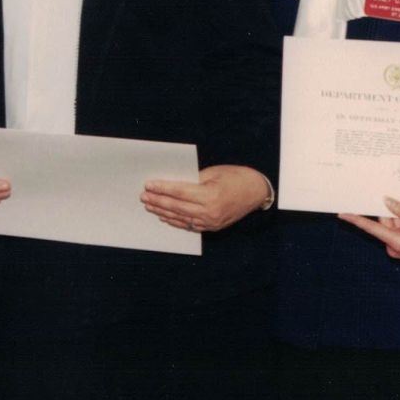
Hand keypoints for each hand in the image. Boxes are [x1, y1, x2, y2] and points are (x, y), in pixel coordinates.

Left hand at [142, 165, 269, 233]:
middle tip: (144, 197)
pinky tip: (165, 217)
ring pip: (181, 218)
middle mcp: (209, 211)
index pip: (179, 192)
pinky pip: (189, 225)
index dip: (162, 188)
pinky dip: (176, 221)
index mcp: (210, 195)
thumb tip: (172, 184)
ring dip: (163, 212)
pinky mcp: (213, 227)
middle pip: (177, 207)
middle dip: (158, 201)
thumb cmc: (236, 177)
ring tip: (149, 206)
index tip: (148, 185)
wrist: (256, 192)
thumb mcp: (213, 172)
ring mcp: (211, 221)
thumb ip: (193, 180)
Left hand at [337, 196, 399, 268]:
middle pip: (386, 223)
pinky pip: (398, 231)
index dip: (356, 220)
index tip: (342, 214)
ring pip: (393, 226)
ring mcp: (396, 249)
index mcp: (397, 242)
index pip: (372, 228)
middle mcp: (393, 247)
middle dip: (398, 215)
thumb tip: (386, 201)